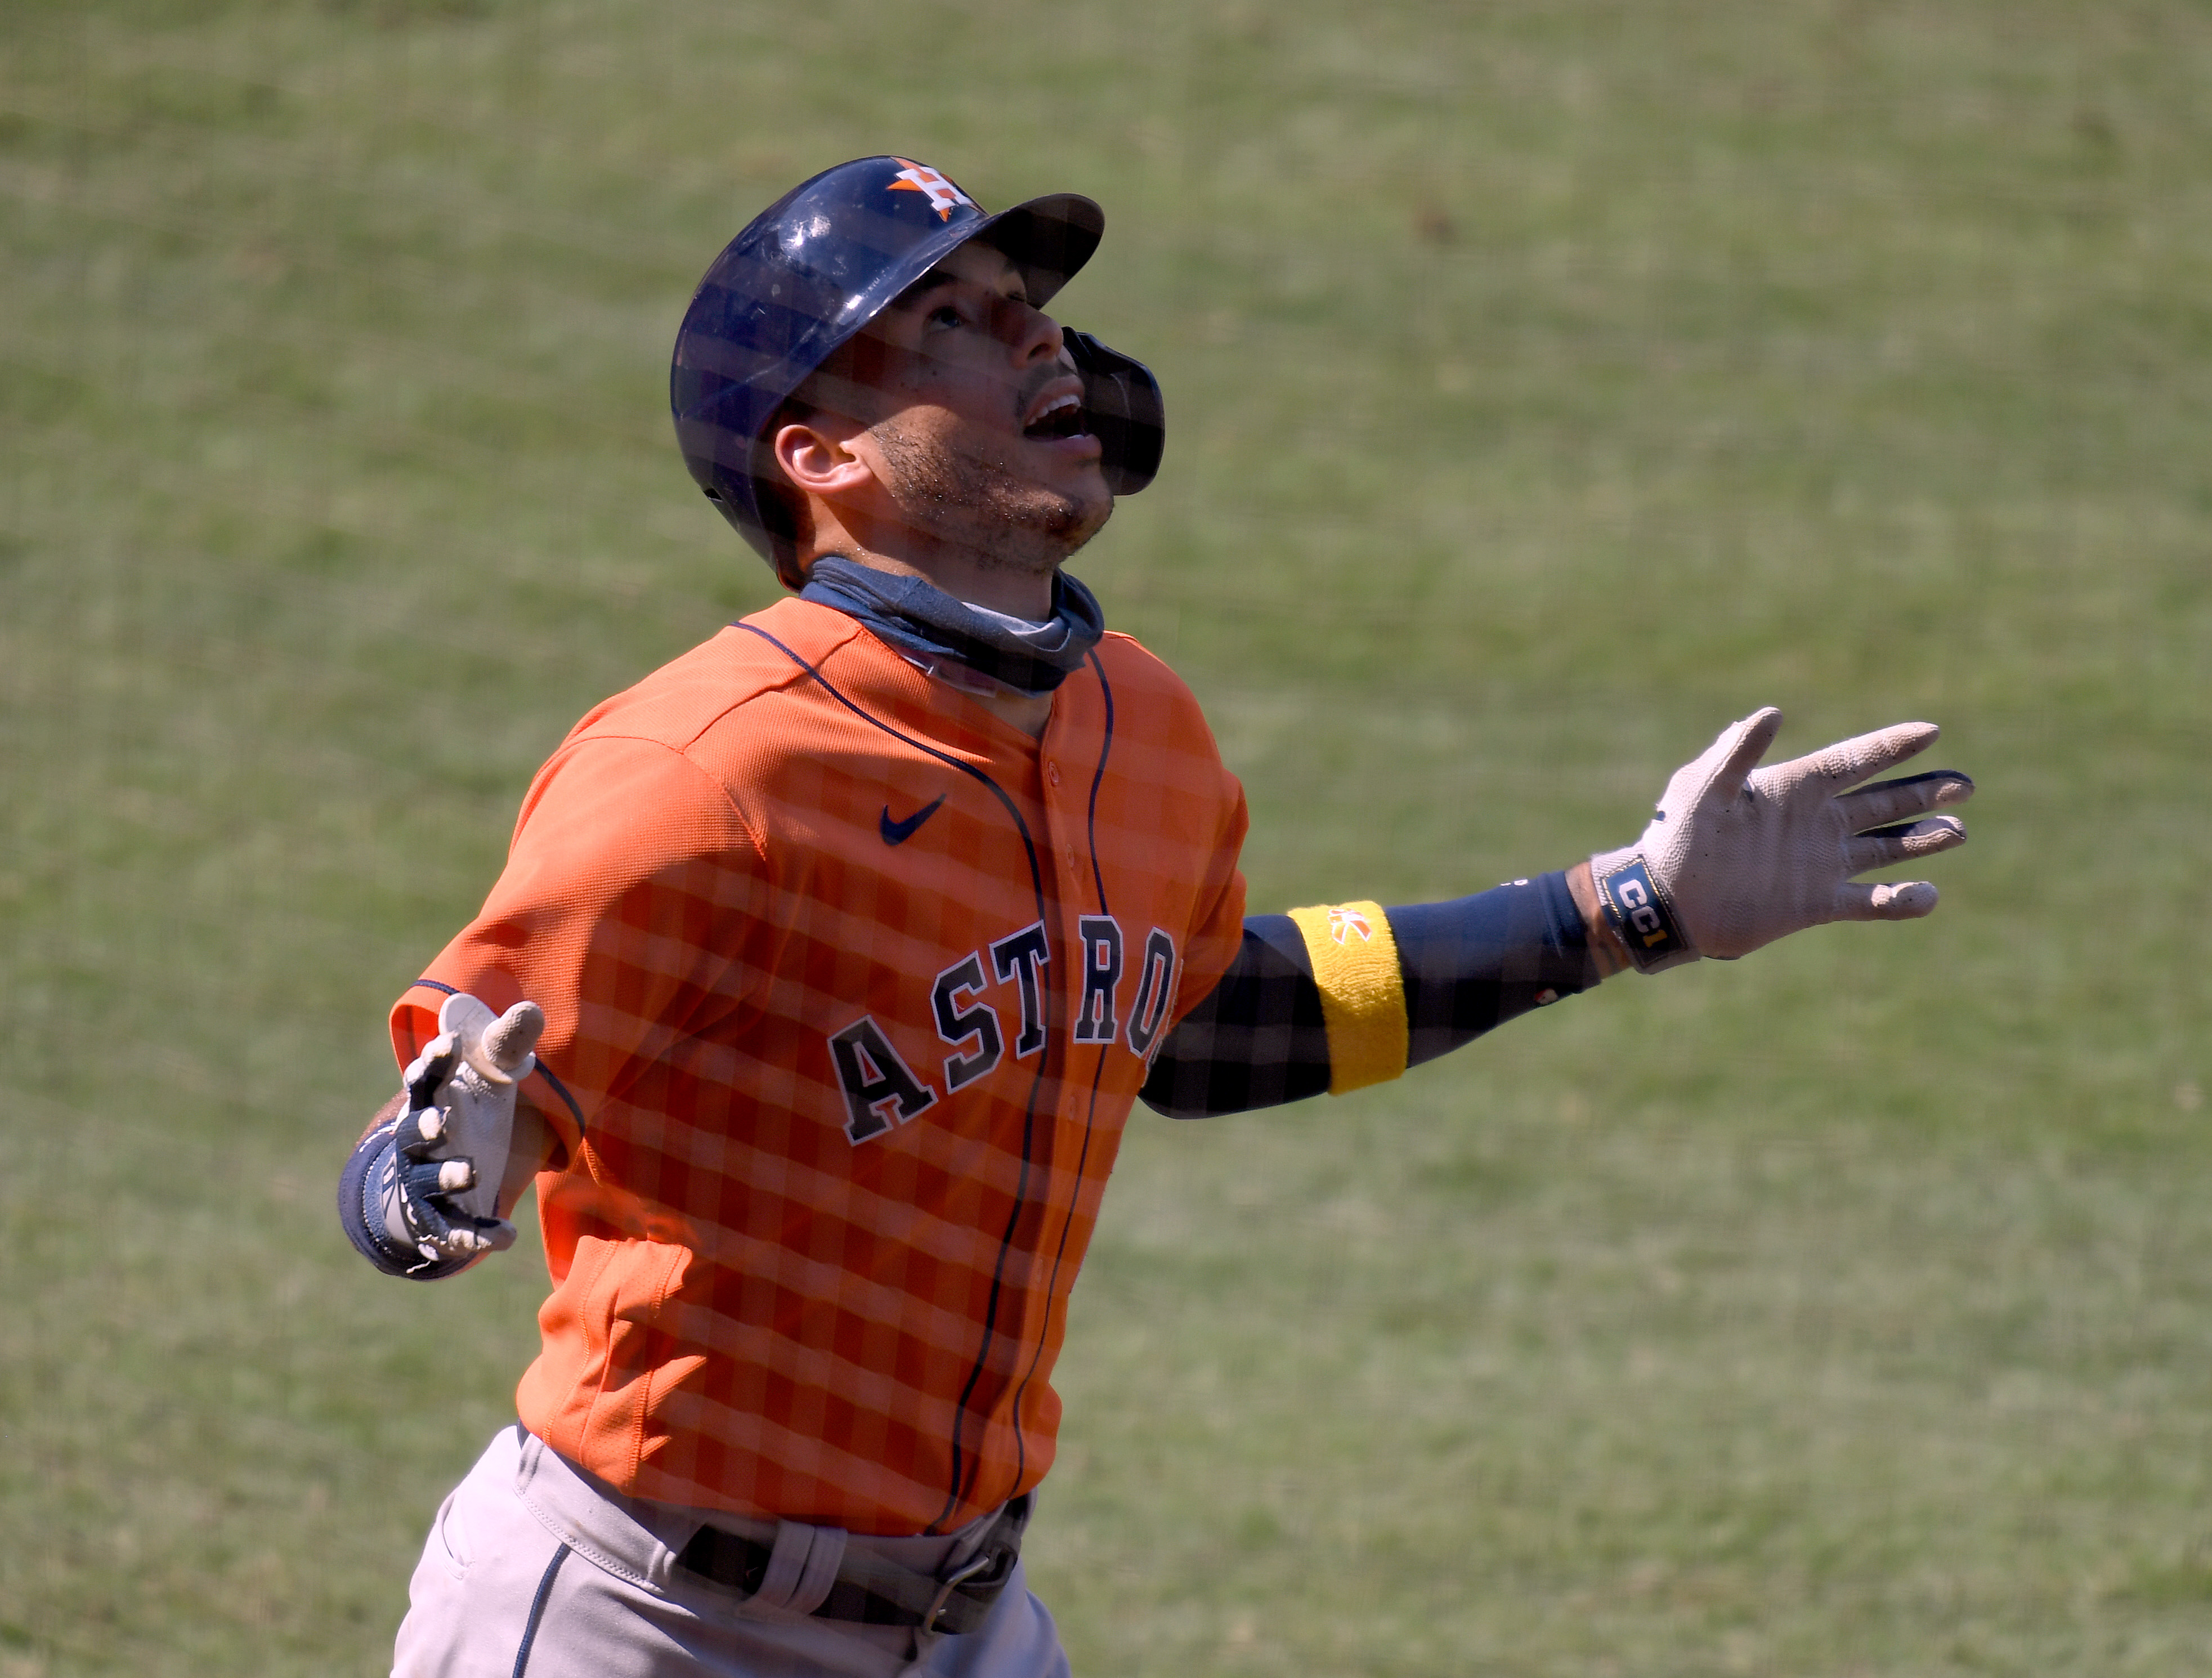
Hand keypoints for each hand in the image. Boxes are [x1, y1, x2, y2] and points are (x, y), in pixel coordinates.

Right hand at [378, 995, 543, 1264]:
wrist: (446, 1172)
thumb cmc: (471, 1111)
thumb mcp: (492, 1078)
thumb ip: (508, 1047)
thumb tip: (532, 1008)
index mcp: (429, 1102)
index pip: (424, 1079)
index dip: (434, 1062)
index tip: (450, 1044)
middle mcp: (418, 1143)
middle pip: (411, 1134)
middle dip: (423, 1126)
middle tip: (441, 1120)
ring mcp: (425, 1182)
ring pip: (427, 1183)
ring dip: (448, 1176)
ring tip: (473, 1172)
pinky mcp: (441, 1219)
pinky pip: (453, 1231)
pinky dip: (477, 1236)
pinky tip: (507, 1235)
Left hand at [1588, 707, 1972, 971]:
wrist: (1664, 901)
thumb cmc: (1675, 837)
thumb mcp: (1700, 788)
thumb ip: (1734, 752)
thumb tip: (1769, 714)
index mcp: (1792, 788)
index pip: (1853, 761)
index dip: (1891, 746)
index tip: (1930, 730)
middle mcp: (1813, 823)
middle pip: (1882, 801)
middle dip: (1923, 791)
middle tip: (1966, 785)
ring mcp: (1818, 863)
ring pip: (1885, 846)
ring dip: (1923, 838)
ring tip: (1960, 830)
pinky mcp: (1815, 904)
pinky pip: (1869, 902)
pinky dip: (1900, 902)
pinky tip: (1927, 895)